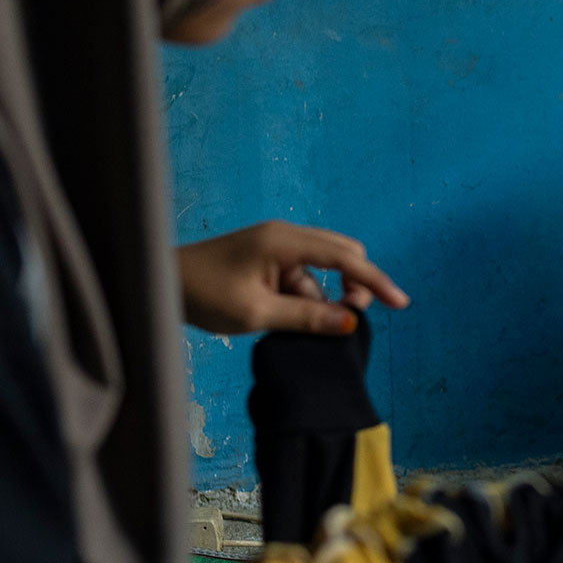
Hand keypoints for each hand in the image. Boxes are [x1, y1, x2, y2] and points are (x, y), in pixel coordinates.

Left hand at [177, 221, 408, 335]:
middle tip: (347, 322)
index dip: (374, 281)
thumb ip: (307, 317)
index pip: (344, 257)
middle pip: (342, 256)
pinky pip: (302, 277)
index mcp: (284, 241)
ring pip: (322, 271)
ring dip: (322, 299)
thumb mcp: (257, 313)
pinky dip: (306, 298)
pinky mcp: (269, 259)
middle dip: (353, 288)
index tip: (399, 303)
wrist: (162, 283)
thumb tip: (350, 323)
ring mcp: (277, 246)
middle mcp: (286, 236)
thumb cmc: (202, 293)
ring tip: (297, 326)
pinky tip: (288, 318)